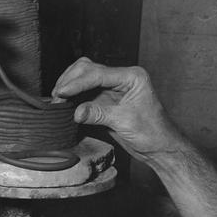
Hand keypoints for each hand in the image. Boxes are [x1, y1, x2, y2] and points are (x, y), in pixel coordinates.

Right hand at [52, 57, 181, 160]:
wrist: (159, 147)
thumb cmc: (152, 133)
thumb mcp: (124, 122)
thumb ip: (98, 114)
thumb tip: (76, 112)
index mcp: (131, 77)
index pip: (98, 74)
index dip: (77, 83)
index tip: (62, 92)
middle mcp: (121, 78)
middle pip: (88, 69)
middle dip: (70, 81)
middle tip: (57, 97)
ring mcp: (112, 88)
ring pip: (84, 78)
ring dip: (69, 87)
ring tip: (57, 100)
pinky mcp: (105, 99)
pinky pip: (85, 93)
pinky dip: (73, 97)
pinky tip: (64, 104)